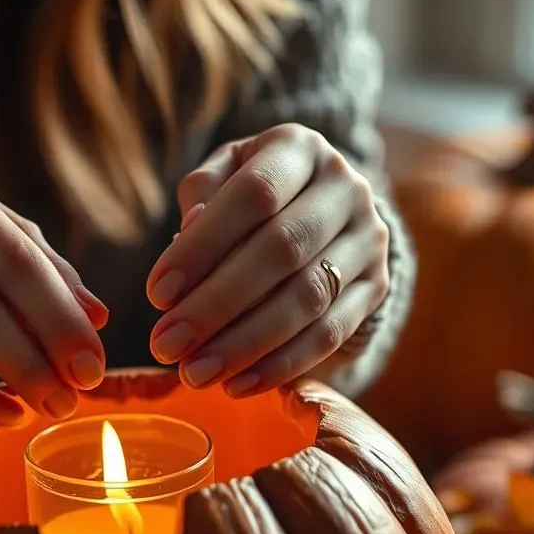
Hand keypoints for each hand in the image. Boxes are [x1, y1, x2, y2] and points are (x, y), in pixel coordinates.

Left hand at [146, 124, 388, 395]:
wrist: (324, 209)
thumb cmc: (253, 195)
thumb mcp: (223, 176)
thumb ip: (203, 195)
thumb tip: (189, 230)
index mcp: (300, 148)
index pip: (254, 194)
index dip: (203, 246)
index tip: (156, 295)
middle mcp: (345, 187)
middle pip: (281, 250)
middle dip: (216, 305)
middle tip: (166, 346)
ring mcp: (369, 239)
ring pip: (307, 298)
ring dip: (245, 343)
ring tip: (195, 373)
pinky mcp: (377, 287)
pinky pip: (331, 334)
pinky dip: (281, 364)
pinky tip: (237, 384)